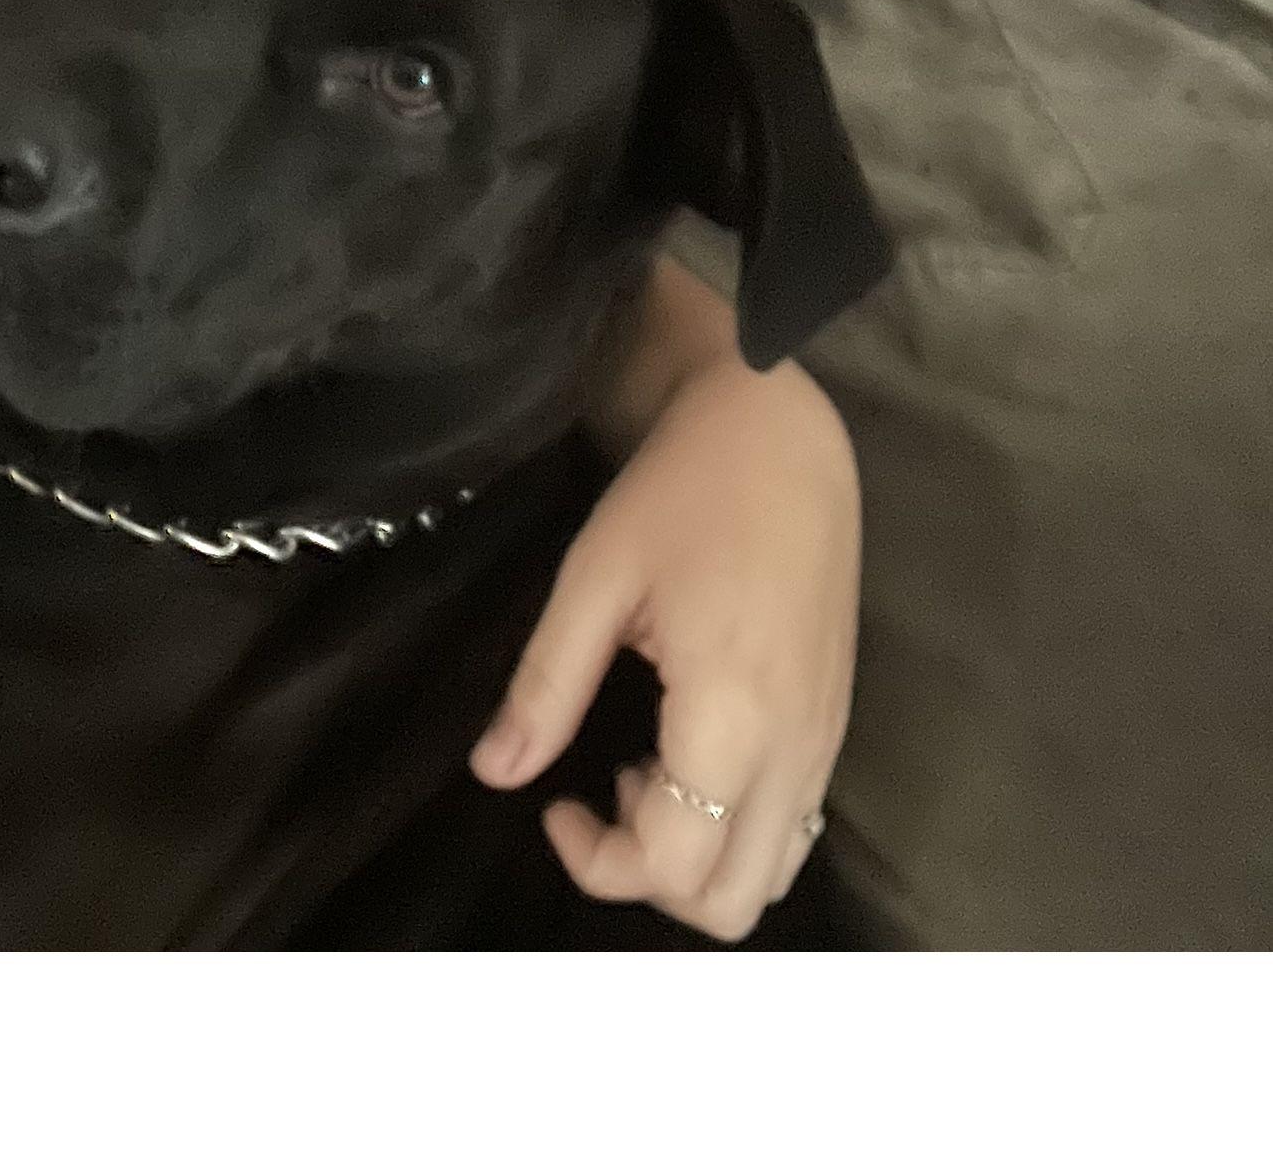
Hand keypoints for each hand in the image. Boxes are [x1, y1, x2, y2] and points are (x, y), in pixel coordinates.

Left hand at [470, 349, 859, 940]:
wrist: (782, 431)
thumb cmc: (681, 491)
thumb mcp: (594, 580)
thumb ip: (545, 686)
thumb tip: (493, 773)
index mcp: (732, 716)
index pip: (671, 863)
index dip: (597, 859)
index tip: (553, 801)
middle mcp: (797, 749)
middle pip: (731, 900)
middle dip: (649, 875)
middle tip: (600, 789)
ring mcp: (827, 740)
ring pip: (771, 873)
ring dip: (697, 855)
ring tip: (643, 767)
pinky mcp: (836, 722)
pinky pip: (795, 825)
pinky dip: (735, 826)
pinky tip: (687, 748)